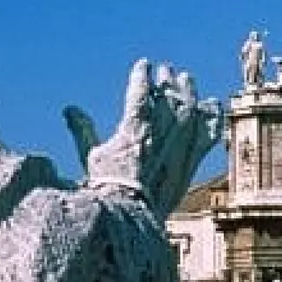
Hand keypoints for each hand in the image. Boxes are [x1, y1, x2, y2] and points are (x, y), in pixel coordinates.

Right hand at [82, 59, 221, 217]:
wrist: (132, 216)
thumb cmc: (108, 188)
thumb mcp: (91, 156)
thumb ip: (83, 129)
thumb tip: (69, 109)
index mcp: (135, 129)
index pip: (140, 92)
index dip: (142, 75)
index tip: (144, 64)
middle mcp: (161, 134)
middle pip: (168, 97)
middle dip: (166, 80)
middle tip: (165, 71)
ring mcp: (180, 147)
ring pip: (190, 109)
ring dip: (188, 91)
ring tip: (186, 78)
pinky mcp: (193, 161)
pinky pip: (209, 134)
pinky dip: (212, 117)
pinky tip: (213, 104)